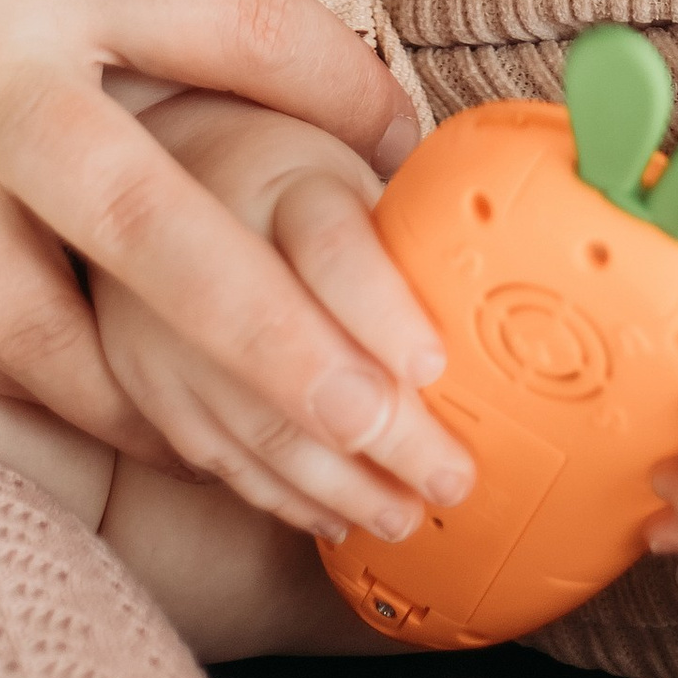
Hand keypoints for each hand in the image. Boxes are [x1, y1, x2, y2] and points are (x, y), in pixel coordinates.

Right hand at [0, 0, 417, 471]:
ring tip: (288, 471)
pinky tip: (110, 422)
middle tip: (409, 426)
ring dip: (176, 406)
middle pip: (178, 233)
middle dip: (303, 346)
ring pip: (63, 334)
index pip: (235, 23)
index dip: (343, 89)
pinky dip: (34, 384)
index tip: (415, 159)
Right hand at [94, 88, 473, 543]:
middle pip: (287, 353)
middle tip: (450, 475)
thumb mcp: (350, 161)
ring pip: (248, 421)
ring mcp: (156, 322)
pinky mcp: (135, 379)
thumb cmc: (291, 173)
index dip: (382, 312)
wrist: (154, 165)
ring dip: (337, 482)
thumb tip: (542, 270)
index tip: (437, 368)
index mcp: (279, 178)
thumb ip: (413, 219)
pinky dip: (281, 495)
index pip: (329, 245)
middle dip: (374, 429)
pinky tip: (338, 516)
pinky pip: (211, 454)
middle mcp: (203, 247)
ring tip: (409, 515)